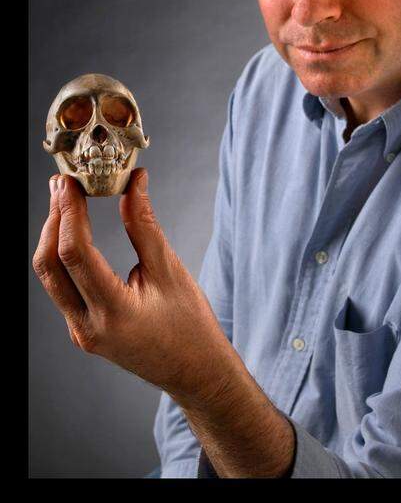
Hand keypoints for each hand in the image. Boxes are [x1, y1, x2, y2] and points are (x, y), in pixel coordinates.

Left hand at [32, 169, 236, 402]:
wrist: (195, 372)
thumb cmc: (191, 325)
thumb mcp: (171, 272)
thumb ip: (145, 227)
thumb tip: (135, 183)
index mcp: (113, 313)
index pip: (76, 255)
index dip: (71, 213)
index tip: (73, 183)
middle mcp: (87, 327)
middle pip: (49, 266)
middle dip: (53, 220)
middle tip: (63, 185)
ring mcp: (80, 332)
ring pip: (50, 278)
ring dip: (53, 237)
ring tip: (65, 202)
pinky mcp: (82, 330)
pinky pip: (62, 289)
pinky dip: (63, 257)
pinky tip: (74, 234)